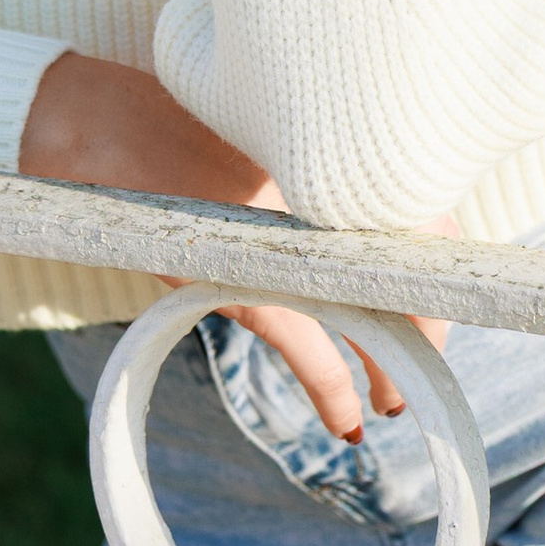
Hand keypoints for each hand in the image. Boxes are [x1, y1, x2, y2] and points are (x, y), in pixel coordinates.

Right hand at [20, 52, 449, 442]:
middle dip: (425, 332)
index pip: (431, 221)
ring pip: (369, 318)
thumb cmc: (185, 124)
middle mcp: (329, 194)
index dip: (442, 273)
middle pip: (409, 277)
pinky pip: (310, 350)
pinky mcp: (247, 284)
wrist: (102, 126)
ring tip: (388, 402)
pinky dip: (333, 392)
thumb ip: (325, 167)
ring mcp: (289, 242)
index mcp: (343, 152)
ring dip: (387, 370)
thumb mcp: (269, 136)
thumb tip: (382, 222)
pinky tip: (349, 421)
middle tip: (422, 370)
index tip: (438, 306)